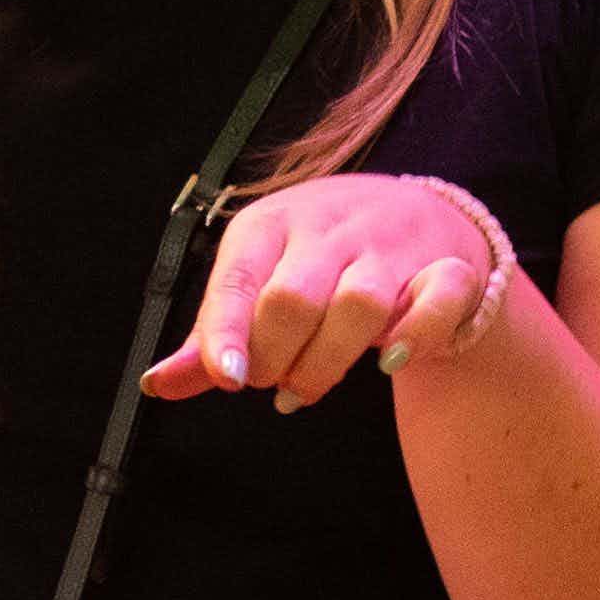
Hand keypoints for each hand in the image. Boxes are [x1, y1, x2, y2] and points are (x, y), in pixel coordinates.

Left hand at [142, 177, 507, 413]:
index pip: (241, 277)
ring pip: (359, 304)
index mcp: (271, 224)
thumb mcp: (258, 276)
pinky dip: (414, 337)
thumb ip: (212, 334)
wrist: (419, 213)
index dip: (228, 331)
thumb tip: (156, 384)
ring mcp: (389, 249)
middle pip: (294, 297)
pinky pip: (436, 301)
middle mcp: (330, 230)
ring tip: (305, 385)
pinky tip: (389, 364)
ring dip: (327, 362)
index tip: (226, 377)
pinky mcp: (444, 271)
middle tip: (267, 380)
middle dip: (274, 355)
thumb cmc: (320, 255)